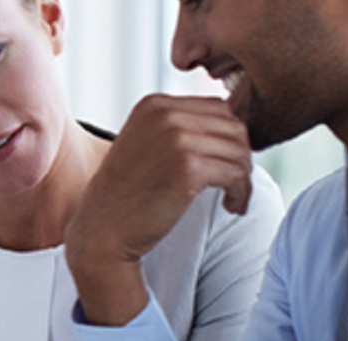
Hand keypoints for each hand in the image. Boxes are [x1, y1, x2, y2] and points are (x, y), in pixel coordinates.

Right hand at [66, 94, 252, 325]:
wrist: (103, 230)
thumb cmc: (128, 195)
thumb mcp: (147, 145)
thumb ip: (179, 129)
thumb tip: (234, 126)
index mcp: (154, 104)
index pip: (217, 108)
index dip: (229, 138)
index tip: (226, 165)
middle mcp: (165, 114)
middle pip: (232, 125)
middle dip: (240, 156)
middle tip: (235, 185)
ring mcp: (176, 138)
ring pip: (238, 149)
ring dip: (243, 177)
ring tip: (235, 198)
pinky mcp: (188, 167)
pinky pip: (235, 173)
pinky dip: (242, 191)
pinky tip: (232, 206)